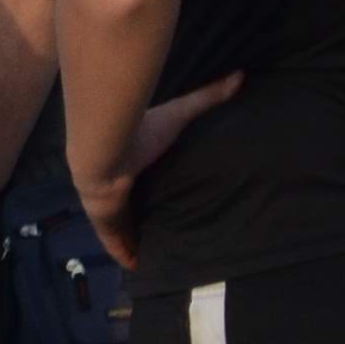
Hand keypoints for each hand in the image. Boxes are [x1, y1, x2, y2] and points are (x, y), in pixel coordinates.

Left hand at [77, 74, 242, 268]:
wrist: (106, 148)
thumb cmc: (141, 131)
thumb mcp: (179, 114)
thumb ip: (207, 97)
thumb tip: (239, 75)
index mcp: (132, 165)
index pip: (143, 181)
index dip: (153, 191)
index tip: (169, 202)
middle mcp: (118, 187)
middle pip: (133, 208)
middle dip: (144, 221)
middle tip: (168, 236)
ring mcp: (109, 207)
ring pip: (123, 230)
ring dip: (136, 241)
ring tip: (157, 258)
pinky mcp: (105, 222)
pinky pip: (117, 244)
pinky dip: (126, 255)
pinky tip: (138, 268)